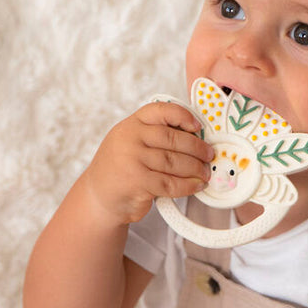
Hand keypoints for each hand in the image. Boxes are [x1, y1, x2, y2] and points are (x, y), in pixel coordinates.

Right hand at [80, 101, 211, 225]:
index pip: (161, 111)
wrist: (98, 197)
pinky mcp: (137, 182)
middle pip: (173, 138)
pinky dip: (188, 186)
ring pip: (174, 162)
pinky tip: (196, 186)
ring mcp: (132, 159)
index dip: (183, 116)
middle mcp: (130, 138)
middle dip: (197, 148)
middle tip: (209, 155)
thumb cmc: (121, 168)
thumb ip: (155, 136)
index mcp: (131, 124)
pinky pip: (170, 183)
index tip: (198, 127)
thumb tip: (195, 138)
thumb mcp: (131, 142)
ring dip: (195, 168)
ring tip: (205, 172)